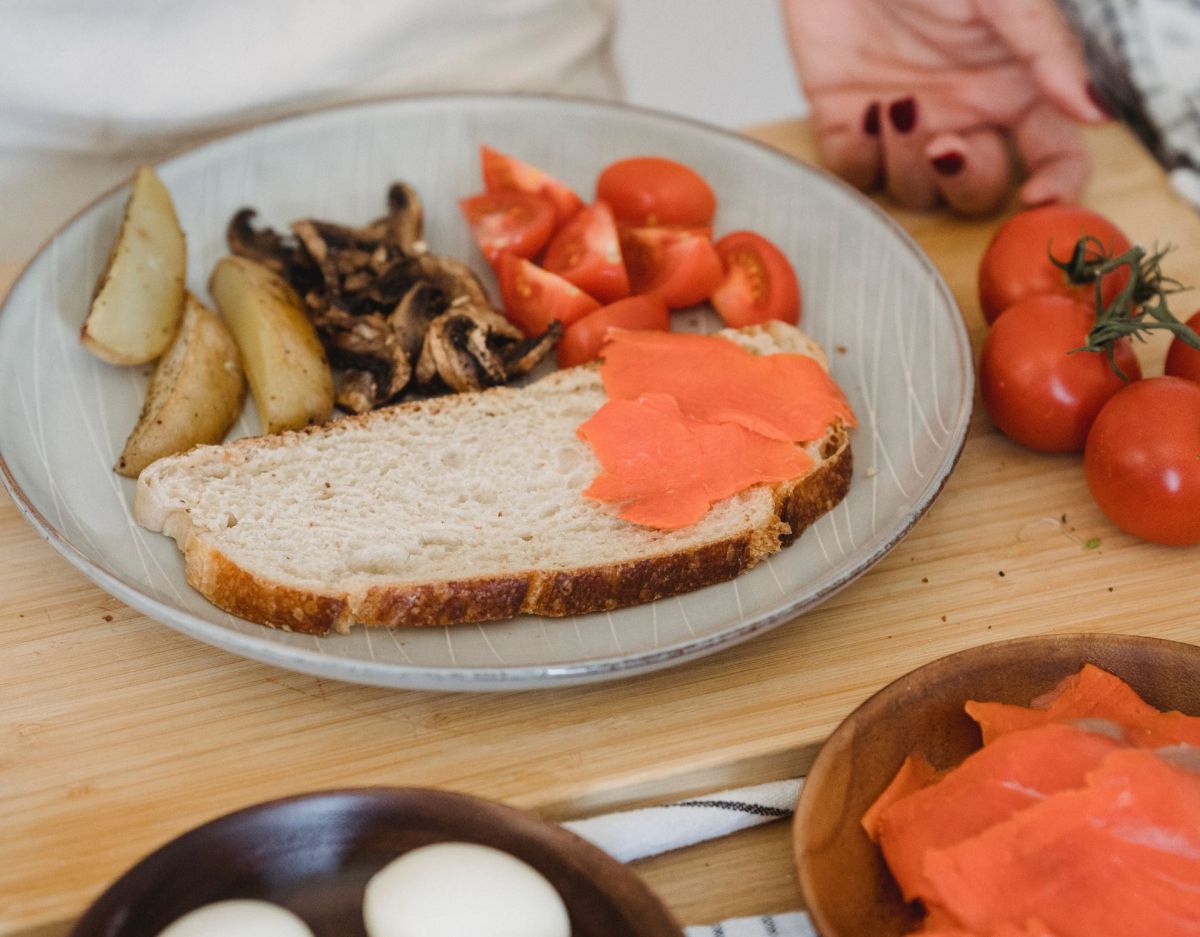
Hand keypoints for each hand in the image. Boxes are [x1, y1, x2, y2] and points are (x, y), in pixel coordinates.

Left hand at [781, 0, 1110, 214]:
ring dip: (907, 164)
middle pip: (979, 190)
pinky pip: (858, 173)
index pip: (1053, 155)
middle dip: (965, 180)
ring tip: (894, 105)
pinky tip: (863, 113)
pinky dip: (860, 158)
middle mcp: (964, 114)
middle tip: (945, 143)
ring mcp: (906, 125)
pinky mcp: (847, 124)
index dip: (1055, 187)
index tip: (1037, 197)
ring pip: (917, 190)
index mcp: (1014, 86)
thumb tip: (1095, 110)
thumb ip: (1048, 50)